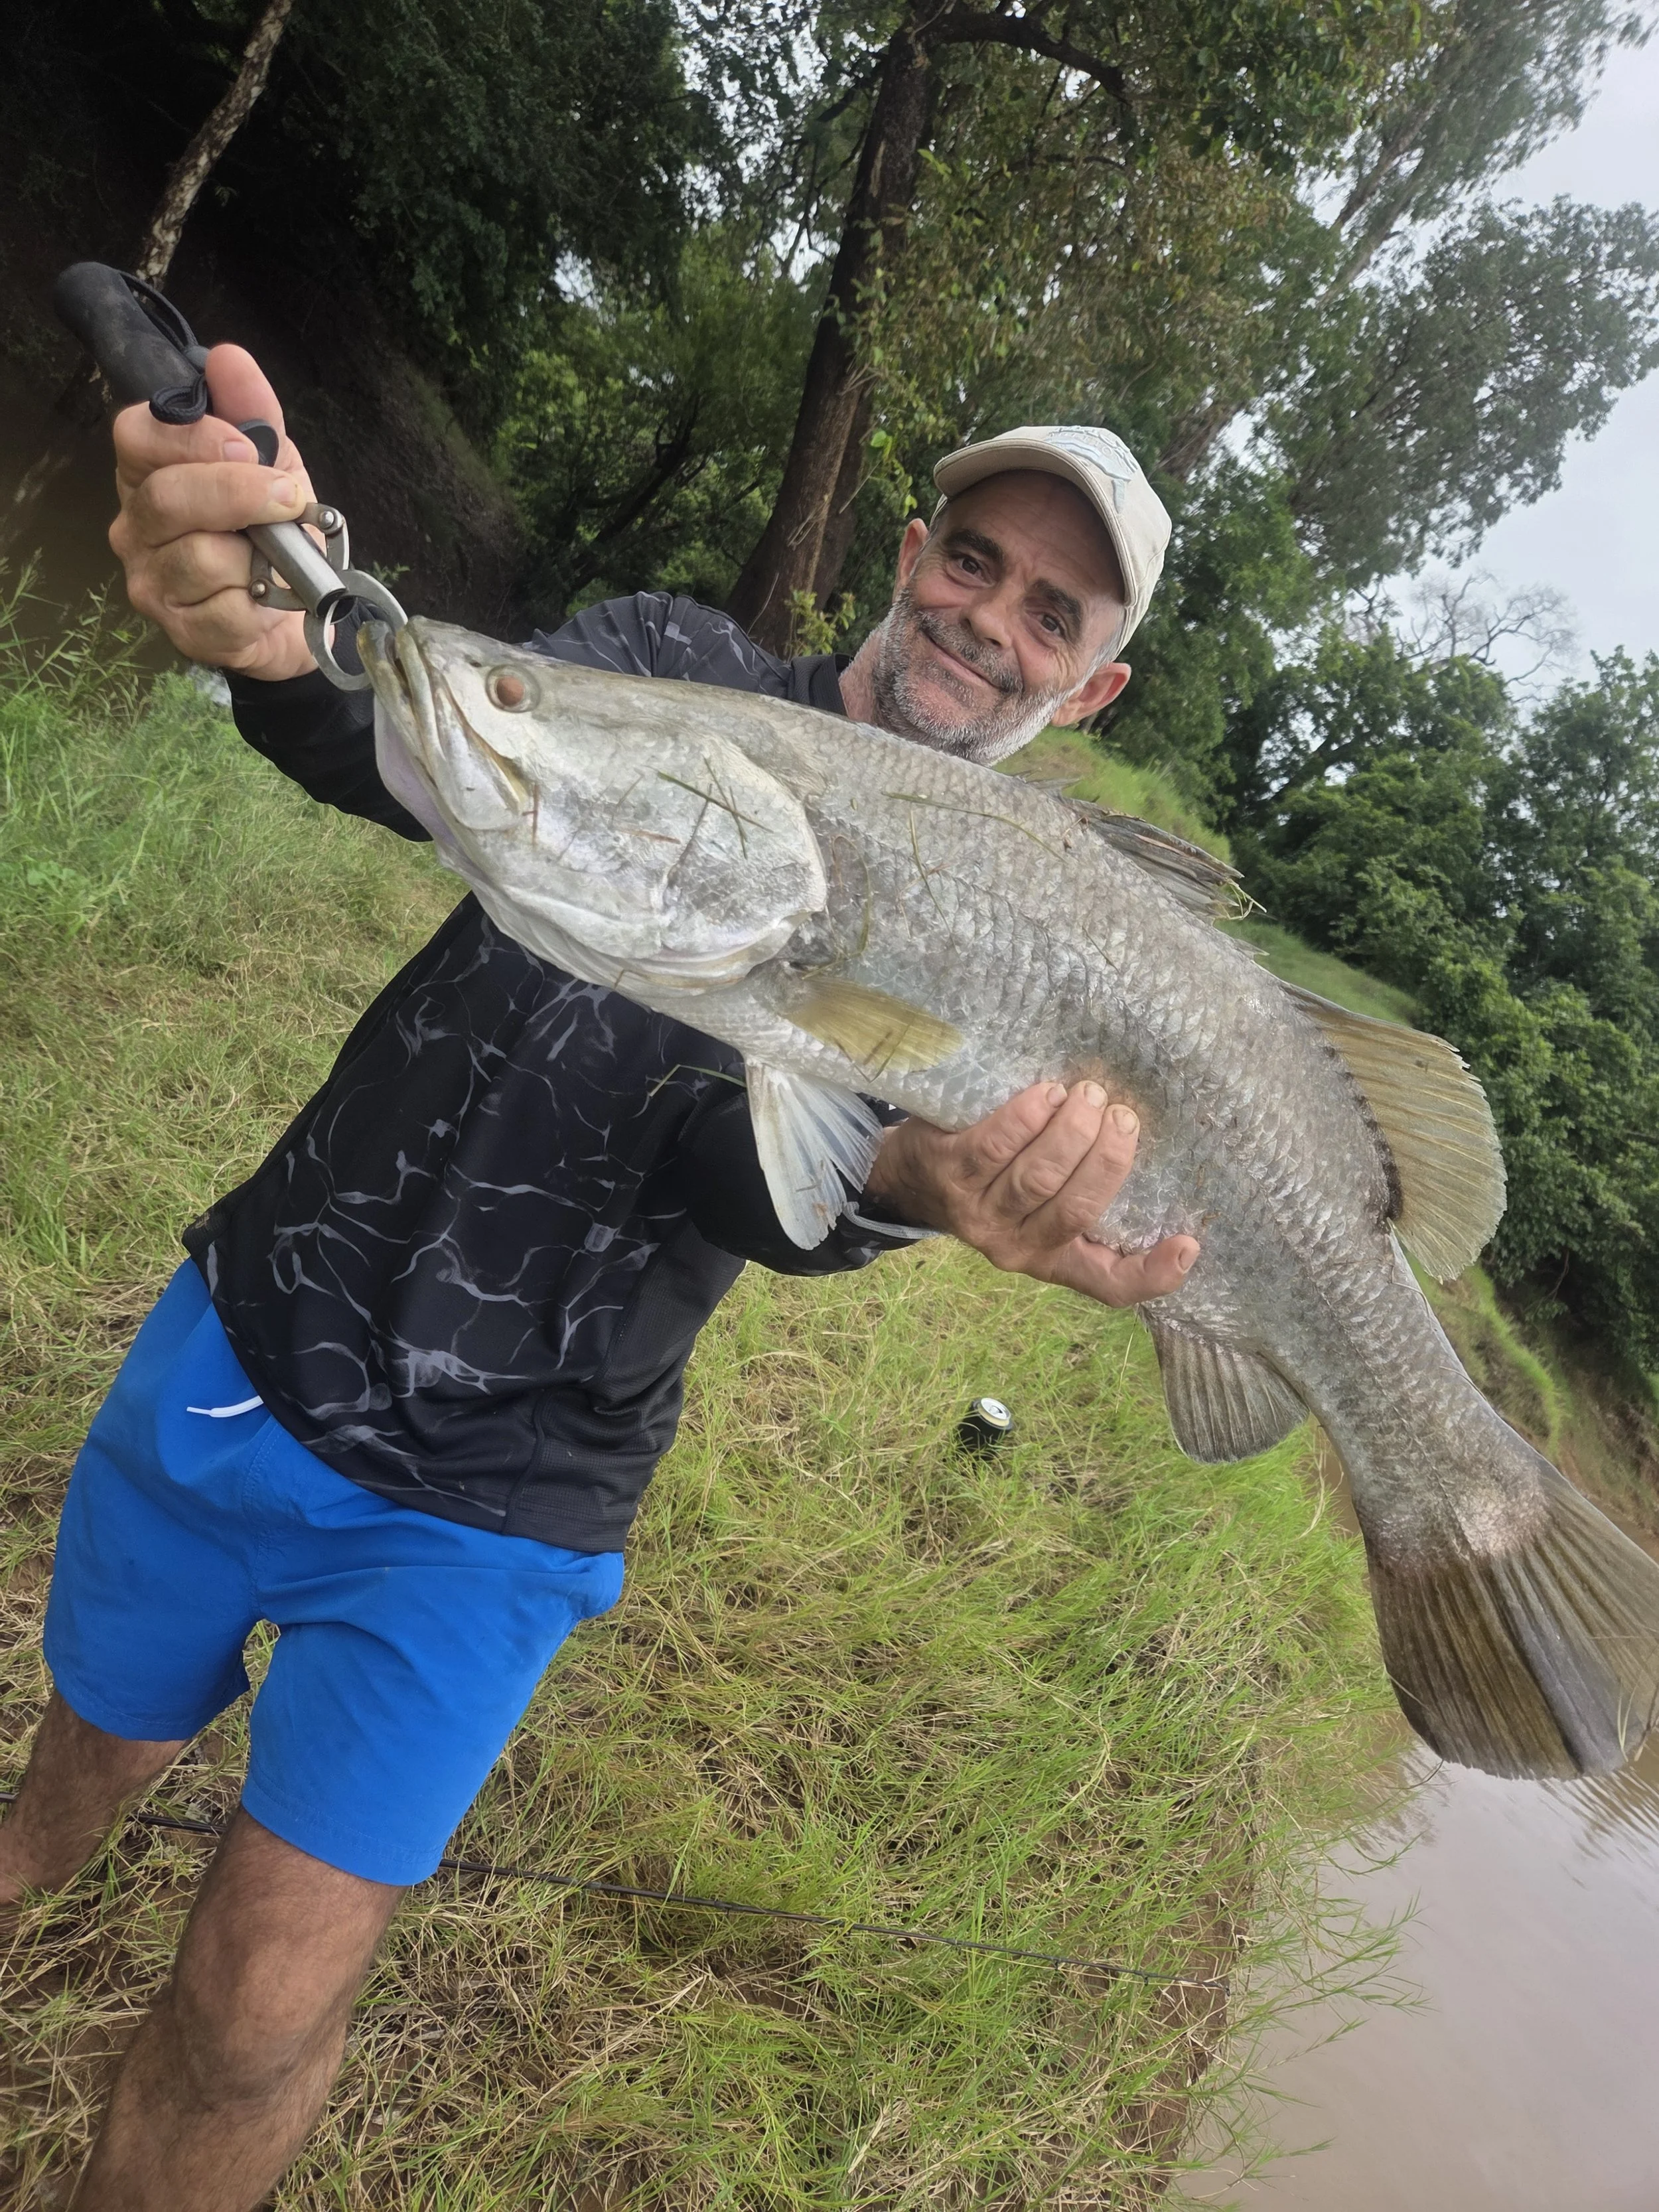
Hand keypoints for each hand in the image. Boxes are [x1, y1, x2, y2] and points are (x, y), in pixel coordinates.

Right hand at [109, 344, 318, 680]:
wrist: (305, 611)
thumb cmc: (275, 532)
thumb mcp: (276, 463)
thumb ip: (253, 412)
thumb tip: (228, 358)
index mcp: (149, 472)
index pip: (137, 435)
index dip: (194, 438)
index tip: (246, 447)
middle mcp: (137, 525)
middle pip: (168, 497)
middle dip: (239, 495)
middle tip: (287, 499)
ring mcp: (152, 581)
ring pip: (199, 557)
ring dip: (257, 558)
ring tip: (275, 560)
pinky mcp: (179, 631)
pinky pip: (222, 611)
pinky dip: (260, 603)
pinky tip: (267, 599)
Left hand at [863, 1080, 1198, 1305]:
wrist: (908, 1177)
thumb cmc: (994, 1181)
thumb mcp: (1037, 1203)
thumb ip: (1081, 1190)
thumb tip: (1140, 1142)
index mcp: (1053, 1259)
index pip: (1110, 1285)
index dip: (1154, 1275)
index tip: (1189, 1244)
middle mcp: (1017, 1248)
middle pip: (1076, 1209)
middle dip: (1107, 1159)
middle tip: (1122, 1116)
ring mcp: (979, 1214)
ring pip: (1037, 1177)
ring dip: (1070, 1132)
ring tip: (1088, 1096)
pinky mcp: (949, 1174)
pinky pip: (994, 1147)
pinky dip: (1025, 1118)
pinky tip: (1046, 1095)